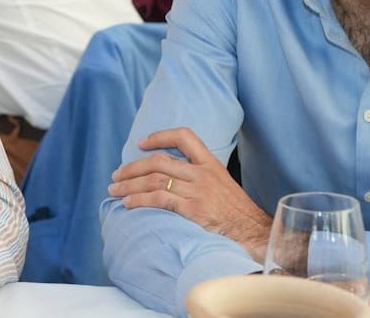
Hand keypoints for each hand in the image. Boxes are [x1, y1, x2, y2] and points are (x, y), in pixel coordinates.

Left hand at [108, 127, 271, 260]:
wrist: (254, 233)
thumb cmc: (237, 213)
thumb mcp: (223, 185)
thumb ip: (200, 177)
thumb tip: (172, 177)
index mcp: (211, 164)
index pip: (184, 136)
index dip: (160, 136)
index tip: (141, 143)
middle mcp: (203, 173)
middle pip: (159, 161)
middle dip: (133, 167)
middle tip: (116, 175)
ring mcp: (198, 190)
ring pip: (155, 179)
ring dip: (130, 185)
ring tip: (115, 191)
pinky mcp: (193, 209)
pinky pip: (159, 199)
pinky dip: (139, 200)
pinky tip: (128, 204)